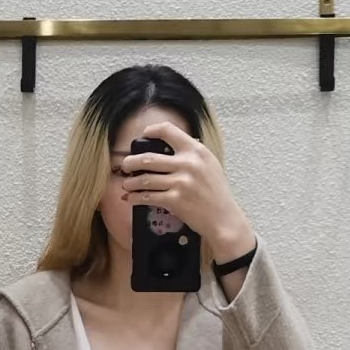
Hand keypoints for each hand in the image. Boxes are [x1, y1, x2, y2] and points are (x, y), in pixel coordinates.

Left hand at [119, 119, 255, 259]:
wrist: (223, 218)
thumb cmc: (216, 193)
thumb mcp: (209, 165)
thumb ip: (191, 155)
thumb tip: (169, 147)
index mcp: (196, 151)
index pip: (168, 131)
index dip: (151, 131)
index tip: (143, 136)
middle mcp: (188, 164)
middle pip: (148, 157)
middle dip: (131, 162)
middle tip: (125, 165)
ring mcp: (181, 182)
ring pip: (144, 178)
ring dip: (130, 182)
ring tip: (126, 184)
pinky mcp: (175, 200)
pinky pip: (148, 196)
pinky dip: (136, 198)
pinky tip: (131, 198)